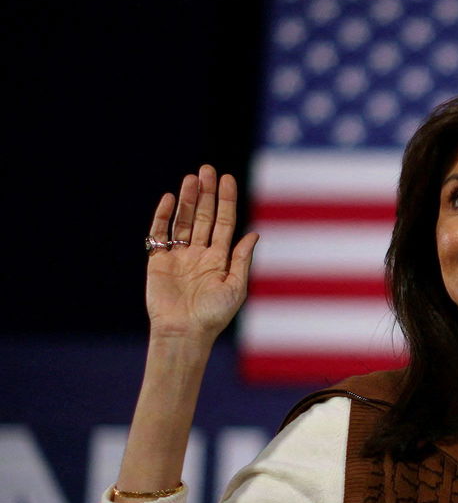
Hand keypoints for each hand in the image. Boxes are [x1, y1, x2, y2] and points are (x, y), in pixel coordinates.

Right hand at [145, 165, 258, 341]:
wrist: (184, 333)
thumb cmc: (213, 315)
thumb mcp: (235, 287)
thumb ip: (241, 259)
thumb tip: (254, 234)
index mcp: (220, 258)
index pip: (224, 221)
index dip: (225, 200)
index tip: (227, 178)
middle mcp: (199, 253)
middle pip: (203, 216)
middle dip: (206, 193)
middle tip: (207, 170)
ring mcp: (178, 256)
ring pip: (182, 221)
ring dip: (186, 199)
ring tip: (190, 178)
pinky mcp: (158, 262)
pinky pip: (159, 234)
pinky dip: (163, 217)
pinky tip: (169, 199)